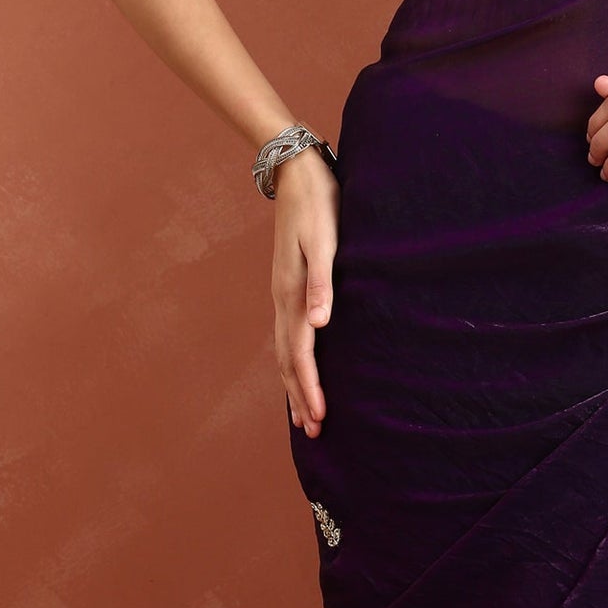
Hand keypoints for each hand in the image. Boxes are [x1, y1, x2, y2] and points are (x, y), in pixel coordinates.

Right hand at [269, 147, 338, 436]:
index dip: (309, 388)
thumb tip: (319, 324)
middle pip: (288, 360)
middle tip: (314, 432)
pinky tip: (300, 364)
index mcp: (292, 294)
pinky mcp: (290, 285)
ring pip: (285, 350)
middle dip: (300, 396)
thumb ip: (322, 282)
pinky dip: (292, 359)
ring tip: (303, 414)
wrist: (299, 174)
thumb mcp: (324, 240)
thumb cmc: (319, 206)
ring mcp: (283, 293)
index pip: (300, 353)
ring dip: (295, 383)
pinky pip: (288, 334)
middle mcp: (283, 299)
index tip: (319, 419)